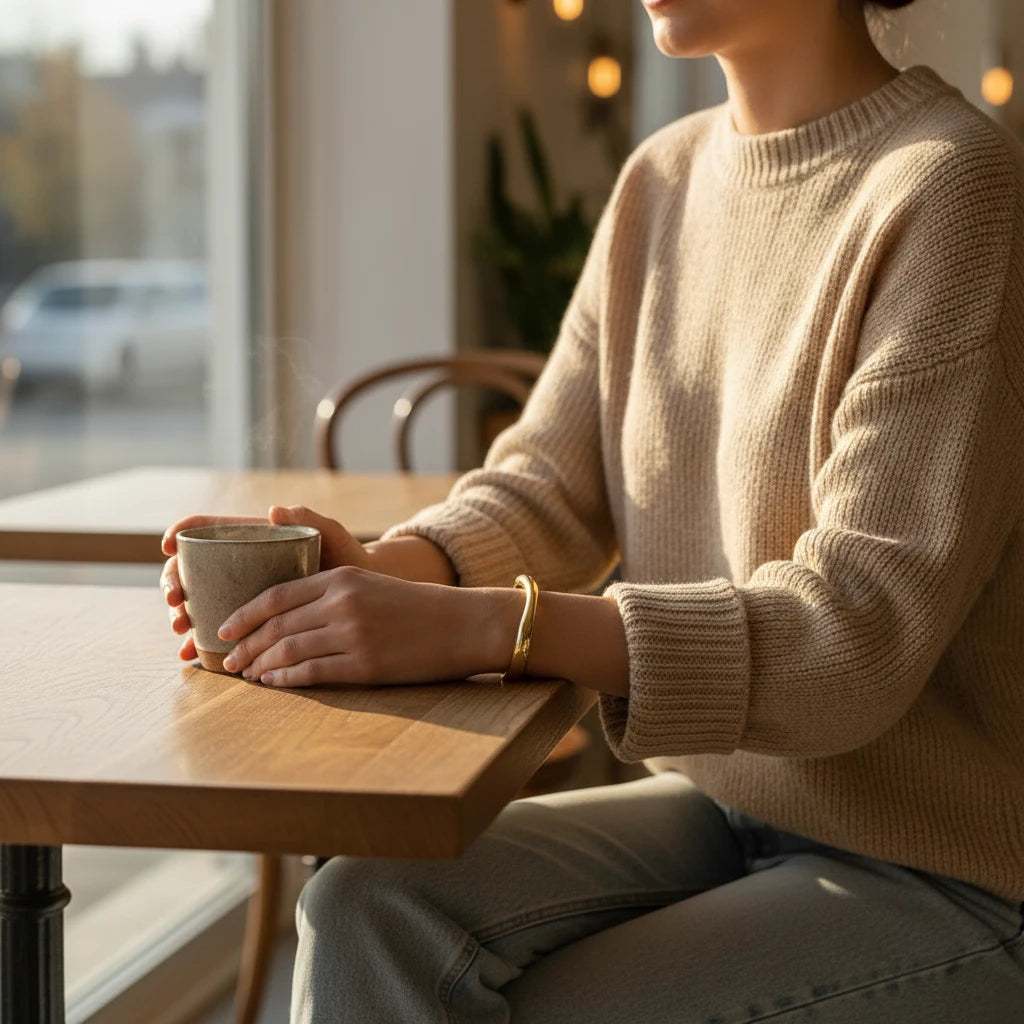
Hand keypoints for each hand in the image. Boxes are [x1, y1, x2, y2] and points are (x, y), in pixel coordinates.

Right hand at [160, 505, 370, 661]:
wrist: (362, 592)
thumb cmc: (345, 556)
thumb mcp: (331, 535)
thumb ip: (309, 519)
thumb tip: (274, 511)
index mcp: (251, 540)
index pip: (206, 531)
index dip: (181, 533)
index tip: (169, 545)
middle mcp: (238, 566)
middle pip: (191, 570)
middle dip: (174, 585)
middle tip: (176, 603)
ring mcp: (239, 594)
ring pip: (197, 603)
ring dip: (182, 617)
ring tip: (182, 632)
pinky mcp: (249, 622)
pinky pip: (217, 632)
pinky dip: (199, 644)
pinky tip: (192, 656)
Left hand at [217, 565, 508, 686]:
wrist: (462, 624)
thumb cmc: (416, 608)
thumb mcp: (371, 585)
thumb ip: (331, 592)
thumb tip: (286, 615)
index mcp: (342, 577)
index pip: (276, 595)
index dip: (244, 614)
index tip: (224, 628)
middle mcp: (342, 602)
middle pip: (276, 625)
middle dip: (245, 645)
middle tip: (227, 660)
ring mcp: (353, 634)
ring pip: (288, 649)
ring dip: (260, 665)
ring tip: (248, 675)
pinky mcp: (365, 664)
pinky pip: (312, 673)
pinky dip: (286, 679)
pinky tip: (274, 683)